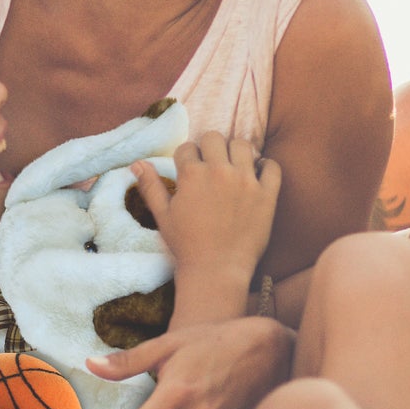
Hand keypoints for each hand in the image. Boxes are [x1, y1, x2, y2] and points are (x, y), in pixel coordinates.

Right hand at [132, 137, 280, 321]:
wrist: (217, 271)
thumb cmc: (186, 246)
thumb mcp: (162, 216)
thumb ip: (150, 186)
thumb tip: (137, 163)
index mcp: (192, 175)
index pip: (187, 147)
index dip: (186, 157)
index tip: (190, 170)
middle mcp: (219, 171)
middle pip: (214, 137)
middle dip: (209, 148)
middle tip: (212, 164)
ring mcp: (245, 181)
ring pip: (243, 145)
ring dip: (236, 152)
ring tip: (234, 166)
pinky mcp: (266, 194)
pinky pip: (272, 166)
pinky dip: (266, 166)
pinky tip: (258, 174)